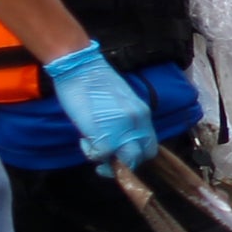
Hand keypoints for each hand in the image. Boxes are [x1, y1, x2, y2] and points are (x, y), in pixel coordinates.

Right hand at [42, 44, 160, 170]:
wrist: (80, 68)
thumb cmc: (95, 83)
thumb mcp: (120, 103)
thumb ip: (125, 122)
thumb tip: (119, 140)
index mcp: (143, 115)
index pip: (150, 146)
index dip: (136, 154)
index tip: (120, 154)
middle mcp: (138, 124)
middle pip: (141, 157)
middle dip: (124, 163)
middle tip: (106, 158)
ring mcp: (122, 131)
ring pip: (124, 161)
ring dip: (107, 161)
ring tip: (92, 146)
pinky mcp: (104, 136)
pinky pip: (100, 156)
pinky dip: (91, 153)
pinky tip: (84, 139)